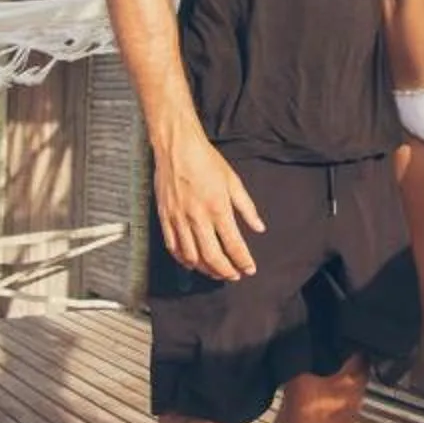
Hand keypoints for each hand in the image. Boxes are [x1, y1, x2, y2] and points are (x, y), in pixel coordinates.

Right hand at [154, 130, 263, 280]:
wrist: (177, 147)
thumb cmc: (206, 160)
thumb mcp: (233, 181)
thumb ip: (247, 207)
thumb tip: (259, 227)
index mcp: (218, 208)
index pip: (234, 244)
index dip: (243, 261)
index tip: (249, 269)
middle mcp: (198, 217)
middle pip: (212, 256)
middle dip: (225, 271)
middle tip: (234, 276)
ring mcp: (179, 219)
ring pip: (192, 256)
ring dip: (205, 269)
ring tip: (216, 273)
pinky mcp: (165, 217)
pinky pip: (173, 246)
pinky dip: (183, 259)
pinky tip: (192, 263)